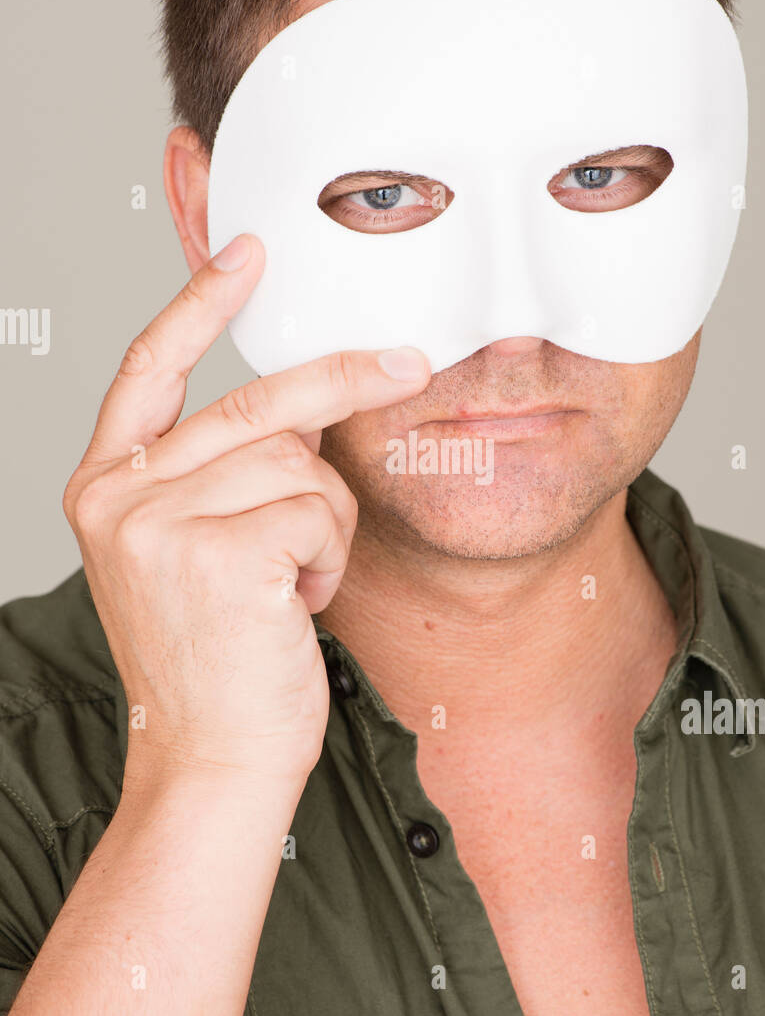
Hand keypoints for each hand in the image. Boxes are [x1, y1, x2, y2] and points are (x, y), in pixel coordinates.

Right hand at [63, 234, 430, 786]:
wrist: (209, 763)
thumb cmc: (216, 661)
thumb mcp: (191, 551)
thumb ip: (217, 472)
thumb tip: (300, 400)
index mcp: (104, 486)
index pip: (151, 367)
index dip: (201, 302)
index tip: (249, 252)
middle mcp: (119, 495)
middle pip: (256, 401)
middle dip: (346, 381)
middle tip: (409, 363)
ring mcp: (160, 521)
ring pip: (301, 460)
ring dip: (326, 521)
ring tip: (293, 582)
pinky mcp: (217, 552)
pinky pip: (319, 509)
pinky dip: (330, 555)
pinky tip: (296, 603)